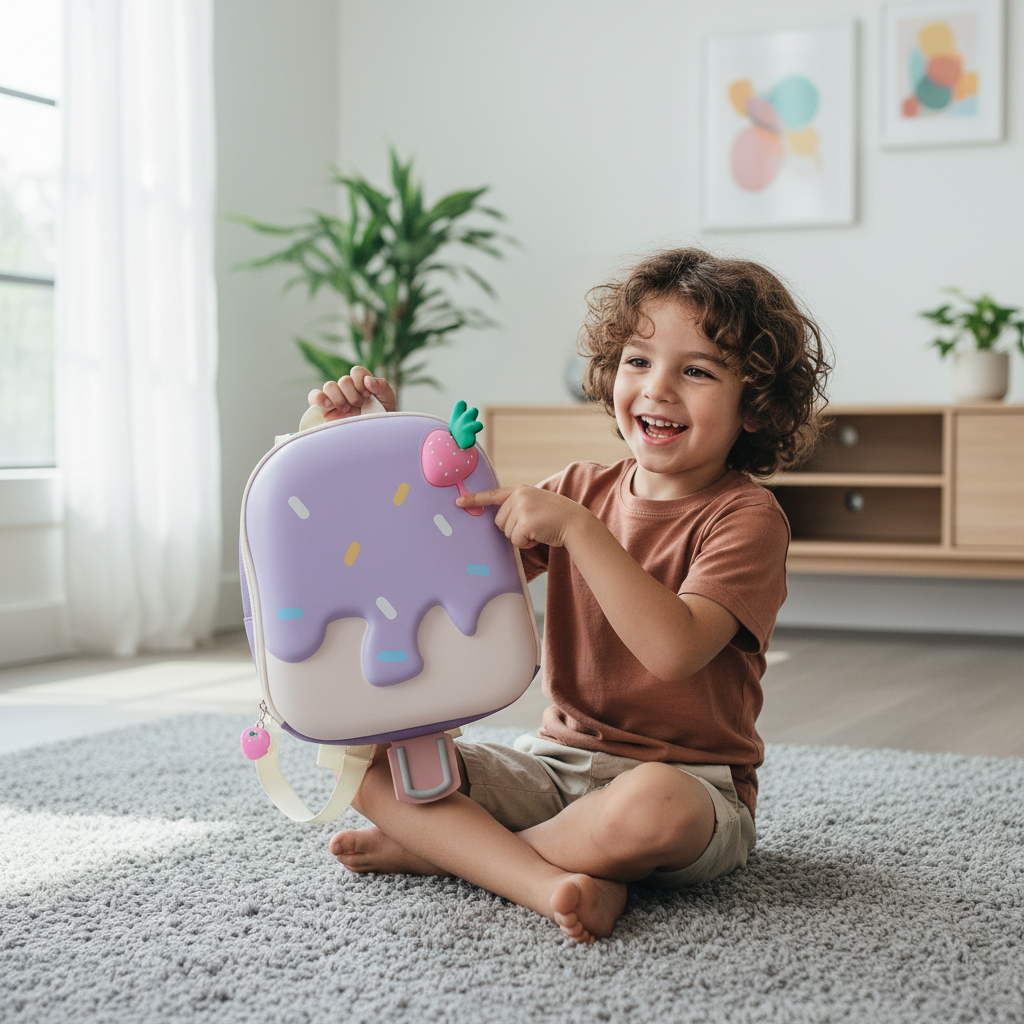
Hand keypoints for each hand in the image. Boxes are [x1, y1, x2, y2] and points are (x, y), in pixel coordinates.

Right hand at [308, 366, 396, 420]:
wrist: (374, 438)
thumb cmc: (381, 418)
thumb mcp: (387, 400)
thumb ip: (381, 385)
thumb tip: (367, 380)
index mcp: (362, 385)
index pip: (356, 371)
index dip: (361, 380)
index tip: (368, 395)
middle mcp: (347, 391)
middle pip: (344, 380)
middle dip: (353, 393)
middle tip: (359, 405)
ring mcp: (335, 400)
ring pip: (329, 386)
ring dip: (339, 397)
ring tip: (346, 409)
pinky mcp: (324, 410)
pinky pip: (314, 396)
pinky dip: (319, 397)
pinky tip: (330, 405)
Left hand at [457, 485, 587, 549]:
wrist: (576, 523)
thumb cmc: (556, 519)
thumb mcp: (535, 505)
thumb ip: (518, 508)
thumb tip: (499, 524)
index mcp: (520, 491)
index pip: (493, 495)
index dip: (474, 499)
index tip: (458, 502)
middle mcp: (519, 496)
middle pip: (498, 521)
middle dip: (513, 529)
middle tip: (533, 526)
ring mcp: (522, 507)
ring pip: (506, 532)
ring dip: (520, 537)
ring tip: (538, 530)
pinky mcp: (525, 521)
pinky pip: (515, 540)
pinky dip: (526, 543)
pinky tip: (539, 536)